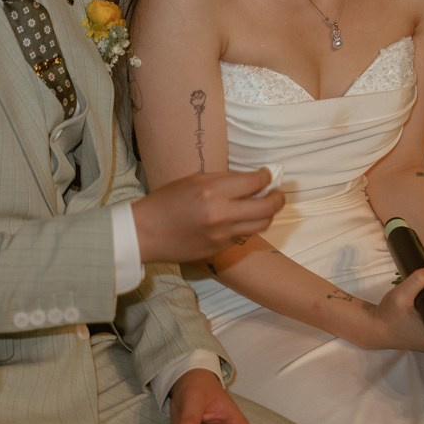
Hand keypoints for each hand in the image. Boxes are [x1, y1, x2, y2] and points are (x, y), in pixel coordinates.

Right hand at [133, 169, 283, 263]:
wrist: (145, 232)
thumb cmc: (166, 201)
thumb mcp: (194, 180)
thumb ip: (224, 180)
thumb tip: (251, 179)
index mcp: (213, 191)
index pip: (255, 182)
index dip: (267, 176)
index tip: (268, 174)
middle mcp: (222, 214)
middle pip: (267, 207)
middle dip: (278, 197)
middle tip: (278, 192)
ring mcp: (222, 235)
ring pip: (261, 224)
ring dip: (268, 213)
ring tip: (265, 206)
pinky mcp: (219, 249)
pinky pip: (243, 235)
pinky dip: (247, 225)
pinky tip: (241, 218)